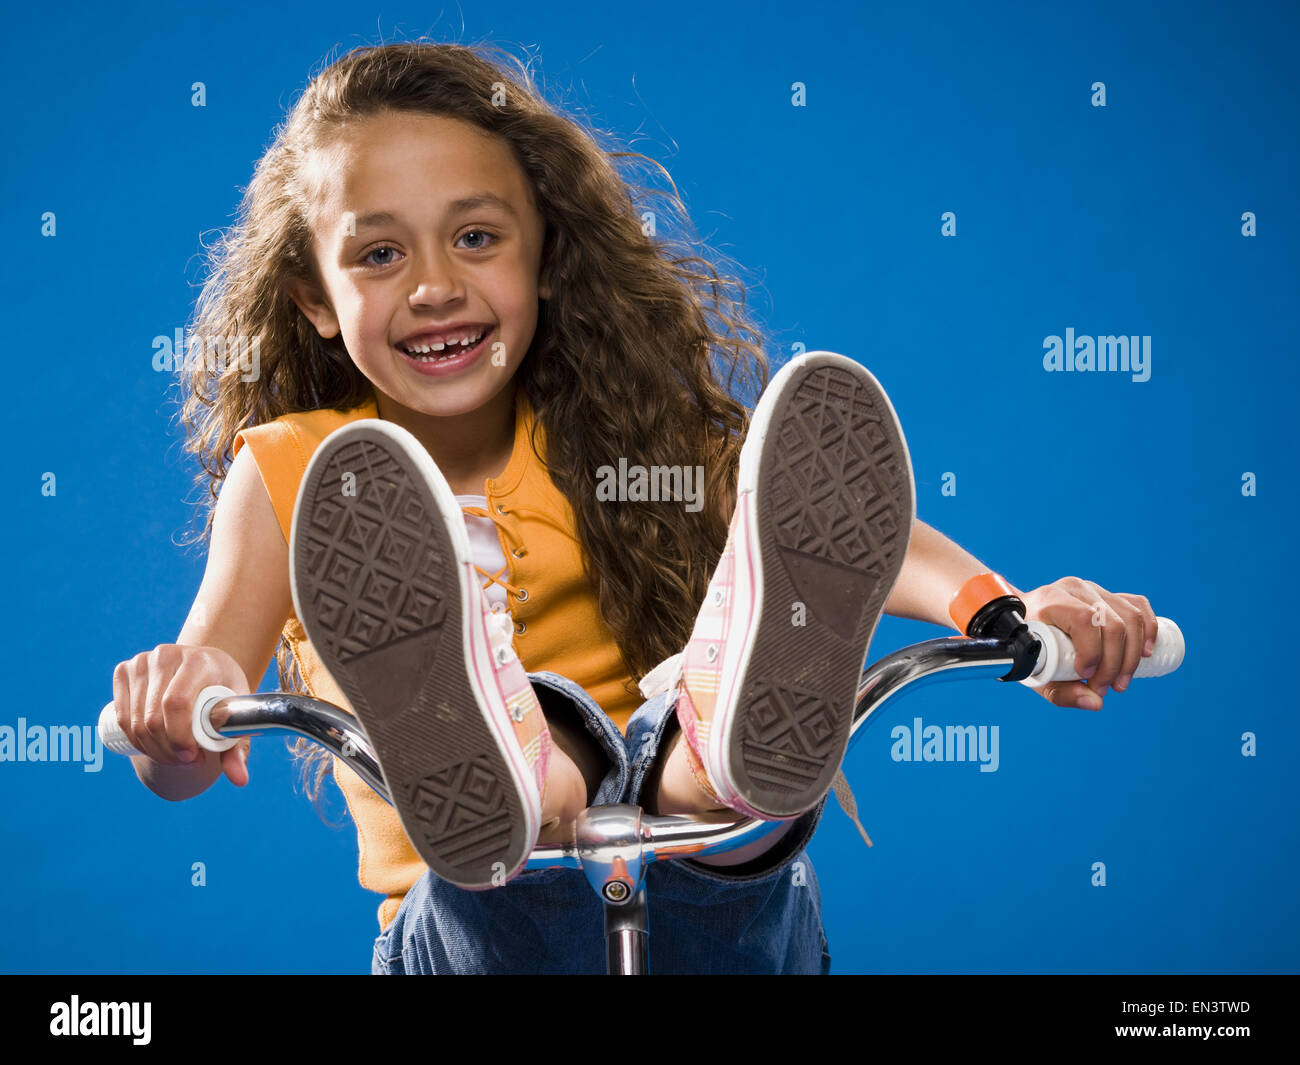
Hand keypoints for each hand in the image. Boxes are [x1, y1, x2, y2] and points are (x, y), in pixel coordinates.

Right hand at [111, 643, 252, 785]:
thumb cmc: (223, 691)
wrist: (206, 667)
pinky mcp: (125, 670)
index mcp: (199, 660)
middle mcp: (167, 655)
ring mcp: (142, 661)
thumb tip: (240, 780)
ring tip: (172, 756)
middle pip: (154, 716)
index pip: (176, 703)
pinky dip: (133, 738)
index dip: (178, 737)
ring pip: (135, 719)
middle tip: (185, 762)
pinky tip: (149, 746)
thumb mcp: (236, 712)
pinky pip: (122, 715)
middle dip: (167, 749)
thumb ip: (238, 746)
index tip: (192, 757)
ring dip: (150, 748)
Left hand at [1017, 578, 1158, 710]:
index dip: (1092, 651)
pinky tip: (1146, 653)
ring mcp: (1094, 590)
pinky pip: (1137, 605)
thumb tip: (1096, 703)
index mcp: (1051, 601)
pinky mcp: (1109, 595)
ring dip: (1133, 655)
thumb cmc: (1030, 645)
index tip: (1086, 676)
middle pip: (1112, 624)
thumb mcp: (1036, 671)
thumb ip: (1061, 692)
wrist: (1025, 621)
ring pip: (1130, 617)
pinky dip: (1148, 629)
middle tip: (1106, 688)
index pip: (1084, 620)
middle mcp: (1074, 590)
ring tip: (1123, 680)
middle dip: (1115, 663)